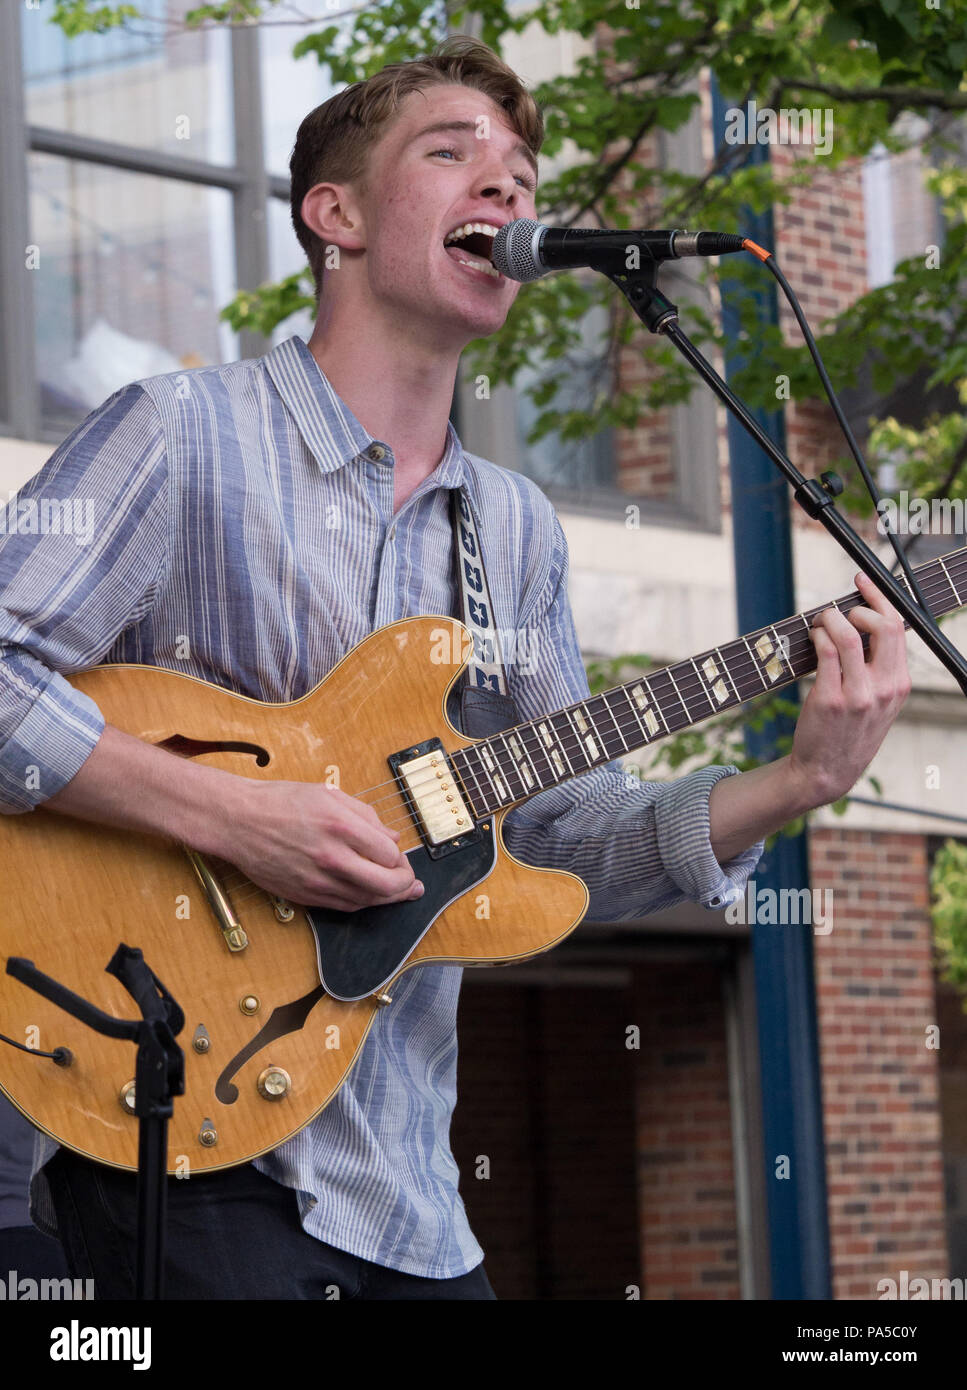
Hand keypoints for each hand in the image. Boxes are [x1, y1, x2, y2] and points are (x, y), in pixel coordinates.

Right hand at [218, 779, 423, 910]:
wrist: (238, 821)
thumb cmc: (282, 802)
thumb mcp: (329, 794)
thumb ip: (366, 816)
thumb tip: (392, 837)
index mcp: (341, 826)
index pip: (390, 854)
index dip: (400, 857)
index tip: (398, 854)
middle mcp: (332, 857)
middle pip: (385, 885)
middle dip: (404, 884)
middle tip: (409, 880)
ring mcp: (317, 880)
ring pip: (366, 900)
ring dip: (387, 898)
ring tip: (398, 892)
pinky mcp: (305, 895)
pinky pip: (344, 906)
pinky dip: (362, 902)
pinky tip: (369, 895)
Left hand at [789, 571, 911, 807]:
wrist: (827, 771)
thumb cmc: (849, 732)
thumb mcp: (879, 703)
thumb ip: (880, 668)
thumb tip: (867, 622)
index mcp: (899, 684)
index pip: (899, 628)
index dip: (880, 598)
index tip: (863, 580)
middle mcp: (883, 688)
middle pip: (882, 626)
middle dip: (858, 606)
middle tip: (840, 611)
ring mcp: (857, 694)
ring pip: (848, 635)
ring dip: (829, 619)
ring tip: (820, 623)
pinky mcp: (829, 699)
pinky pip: (824, 651)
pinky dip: (816, 634)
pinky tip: (812, 636)